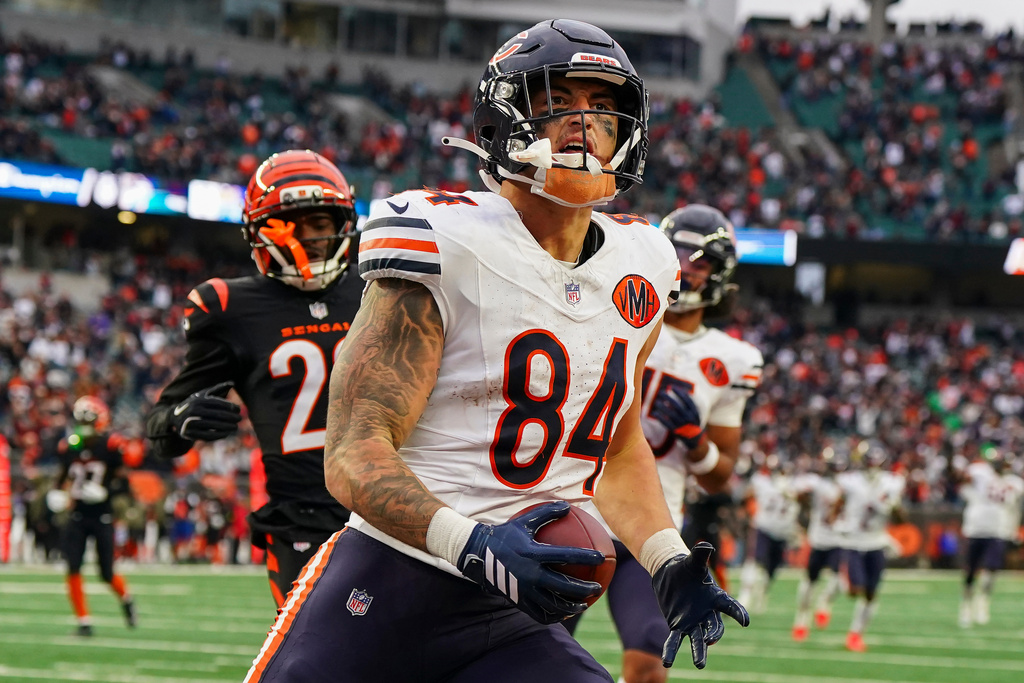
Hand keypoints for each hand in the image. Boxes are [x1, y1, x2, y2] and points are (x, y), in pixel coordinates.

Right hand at [169, 381, 241, 441]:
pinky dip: (219, 435)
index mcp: (198, 400)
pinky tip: (227, 433)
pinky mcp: (190, 433)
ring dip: (227, 427)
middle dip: (231, 417)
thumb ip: (217, 388)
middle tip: (240, 419)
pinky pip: (207, 435)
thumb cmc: (194, 404)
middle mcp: (193, 410)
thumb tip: (232, 383)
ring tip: (235, 427)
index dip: (230, 406)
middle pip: (217, 414)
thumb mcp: (202, 394)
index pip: (218, 403)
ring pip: (213, 425)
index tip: (238, 409)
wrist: (174, 417)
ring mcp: (190, 422)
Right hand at [457, 501, 604, 624]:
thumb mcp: (524, 521)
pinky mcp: (519, 601)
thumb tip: (568, 506)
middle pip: (564, 586)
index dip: (586, 557)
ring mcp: (524, 590)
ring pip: (553, 604)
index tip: (602, 557)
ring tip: (583, 605)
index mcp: (534, 553)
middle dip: (584, 589)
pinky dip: (554, 616)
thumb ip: (546, 513)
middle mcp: (530, 574)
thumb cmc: (505, 535)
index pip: (566, 556)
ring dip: (571, 606)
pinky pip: (539, 613)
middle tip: (596, 588)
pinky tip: (563, 614)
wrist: (479, 554)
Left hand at [651, 388, 703, 449]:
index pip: (687, 400)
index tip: (672, 387)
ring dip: (663, 407)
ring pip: (671, 414)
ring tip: (657, 402)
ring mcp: (682, 425)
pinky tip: (655, 412)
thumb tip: (680, 390)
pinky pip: (667, 423)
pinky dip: (660, 417)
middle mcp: (689, 418)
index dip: (679, 392)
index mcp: (694, 412)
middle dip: (669, 398)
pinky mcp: (676, 432)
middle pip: (677, 405)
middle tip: (661, 392)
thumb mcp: (694, 414)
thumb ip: (688, 404)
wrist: (695, 440)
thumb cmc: (692, 423)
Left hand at [653, 541, 748, 668]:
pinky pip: (676, 640)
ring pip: (699, 639)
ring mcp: (693, 622)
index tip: (745, 621)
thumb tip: (705, 545)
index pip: (729, 606)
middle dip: (714, 635)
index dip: (738, 613)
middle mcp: (707, 613)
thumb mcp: (693, 561)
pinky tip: (667, 662)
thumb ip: (700, 555)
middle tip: (710, 640)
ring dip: (700, 652)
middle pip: (715, 627)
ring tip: (699, 665)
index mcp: (715, 597)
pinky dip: (671, 651)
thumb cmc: (686, 568)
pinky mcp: (678, 625)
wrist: (671, 574)